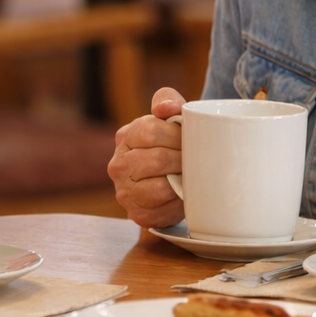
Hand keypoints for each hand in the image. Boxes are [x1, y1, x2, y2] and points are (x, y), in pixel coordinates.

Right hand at [107, 87, 186, 228]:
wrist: (170, 183)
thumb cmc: (172, 146)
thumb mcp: (170, 119)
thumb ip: (168, 101)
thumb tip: (165, 107)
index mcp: (125, 137)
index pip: (150, 131)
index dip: (177, 135)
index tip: (192, 138)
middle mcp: (118, 165)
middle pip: (156, 159)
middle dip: (183, 158)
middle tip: (197, 159)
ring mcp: (125, 192)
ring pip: (158, 187)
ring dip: (181, 180)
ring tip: (192, 174)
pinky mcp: (138, 214)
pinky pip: (162, 209)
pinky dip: (178, 201)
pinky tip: (185, 193)